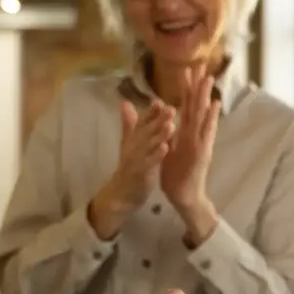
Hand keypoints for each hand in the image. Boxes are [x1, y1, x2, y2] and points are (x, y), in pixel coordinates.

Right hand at [90, 100, 174, 238]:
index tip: (160, 100)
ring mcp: (136, 159)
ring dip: (159, 135)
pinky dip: (157, 155)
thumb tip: (125, 102)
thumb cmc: (131, 166)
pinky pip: (150, 163)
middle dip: (158, 119)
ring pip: (148, 145)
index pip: (142, 121)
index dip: (151, 111)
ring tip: (171, 125)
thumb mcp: (130, 143)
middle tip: (171, 109)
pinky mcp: (140, 173)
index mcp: (134, 138)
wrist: (122, 193)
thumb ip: (129, 123)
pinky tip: (166, 148)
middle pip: (146, 130)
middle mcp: (134, 146)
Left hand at [161, 63, 221, 211]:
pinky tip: (214, 104)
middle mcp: (195, 134)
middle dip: (197, 85)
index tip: (186, 69)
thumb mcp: (170, 149)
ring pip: (202, 115)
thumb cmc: (176, 174)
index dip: (185, 88)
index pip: (185, 106)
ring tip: (209, 77)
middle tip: (200, 64)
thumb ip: (171, 133)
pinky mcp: (202, 151)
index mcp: (185, 133)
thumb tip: (168, 118)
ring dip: (205, 96)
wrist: (185, 195)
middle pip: (196, 105)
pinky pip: (207, 132)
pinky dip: (211, 118)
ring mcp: (201, 141)